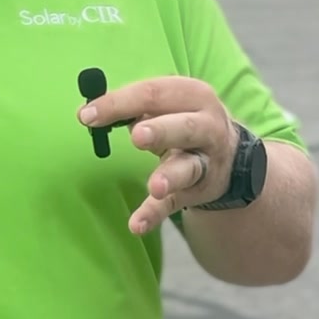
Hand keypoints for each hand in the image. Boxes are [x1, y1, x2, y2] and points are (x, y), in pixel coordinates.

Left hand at [79, 75, 238, 235]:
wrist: (230, 156)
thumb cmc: (184, 119)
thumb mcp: (169, 104)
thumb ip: (135, 107)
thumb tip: (93, 112)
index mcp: (193, 96)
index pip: (155, 94)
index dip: (120, 102)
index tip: (88, 115)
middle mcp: (207, 127)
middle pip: (185, 127)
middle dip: (161, 131)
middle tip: (137, 136)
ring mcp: (205, 161)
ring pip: (188, 168)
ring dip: (171, 176)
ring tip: (155, 187)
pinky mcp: (197, 191)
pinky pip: (174, 203)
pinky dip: (155, 213)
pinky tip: (137, 225)